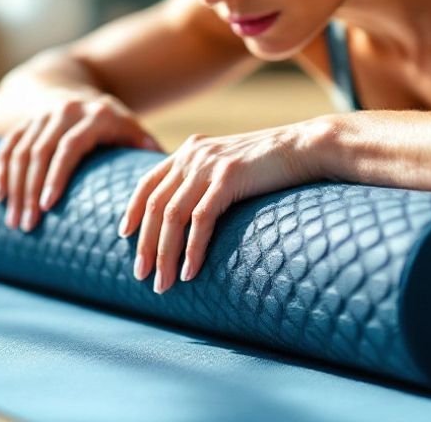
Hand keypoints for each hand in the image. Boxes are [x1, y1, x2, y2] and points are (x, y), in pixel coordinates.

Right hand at [0, 92, 161, 232]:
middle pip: (40, 152)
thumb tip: (169, 188)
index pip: (70, 145)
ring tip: (15, 222)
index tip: (48, 205)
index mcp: (95, 114)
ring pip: (20, 151)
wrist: (72, 84)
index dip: (57, 174)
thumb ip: (145, 151)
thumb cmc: (110, 121)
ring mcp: (40, 115)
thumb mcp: (130, 127)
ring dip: (14, 187)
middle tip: (28, 226)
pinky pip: (7, 145)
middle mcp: (65, 110)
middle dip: (30, 190)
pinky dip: (1, 170)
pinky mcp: (23, 120)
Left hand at [118, 124, 322, 294]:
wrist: (306, 147)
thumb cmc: (273, 164)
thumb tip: (193, 213)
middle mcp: (193, 155)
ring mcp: (209, 165)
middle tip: (141, 275)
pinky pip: (200, 220)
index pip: (148, 182)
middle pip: (156, 205)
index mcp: (191, 150)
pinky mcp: (228, 177)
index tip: (124, 235)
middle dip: (146, 244)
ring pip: (173, 216)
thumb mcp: (231, 166)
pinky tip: (189, 271)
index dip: (134, 210)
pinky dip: (192, 248)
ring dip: (164, 254)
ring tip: (163, 284)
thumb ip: (208, 180)